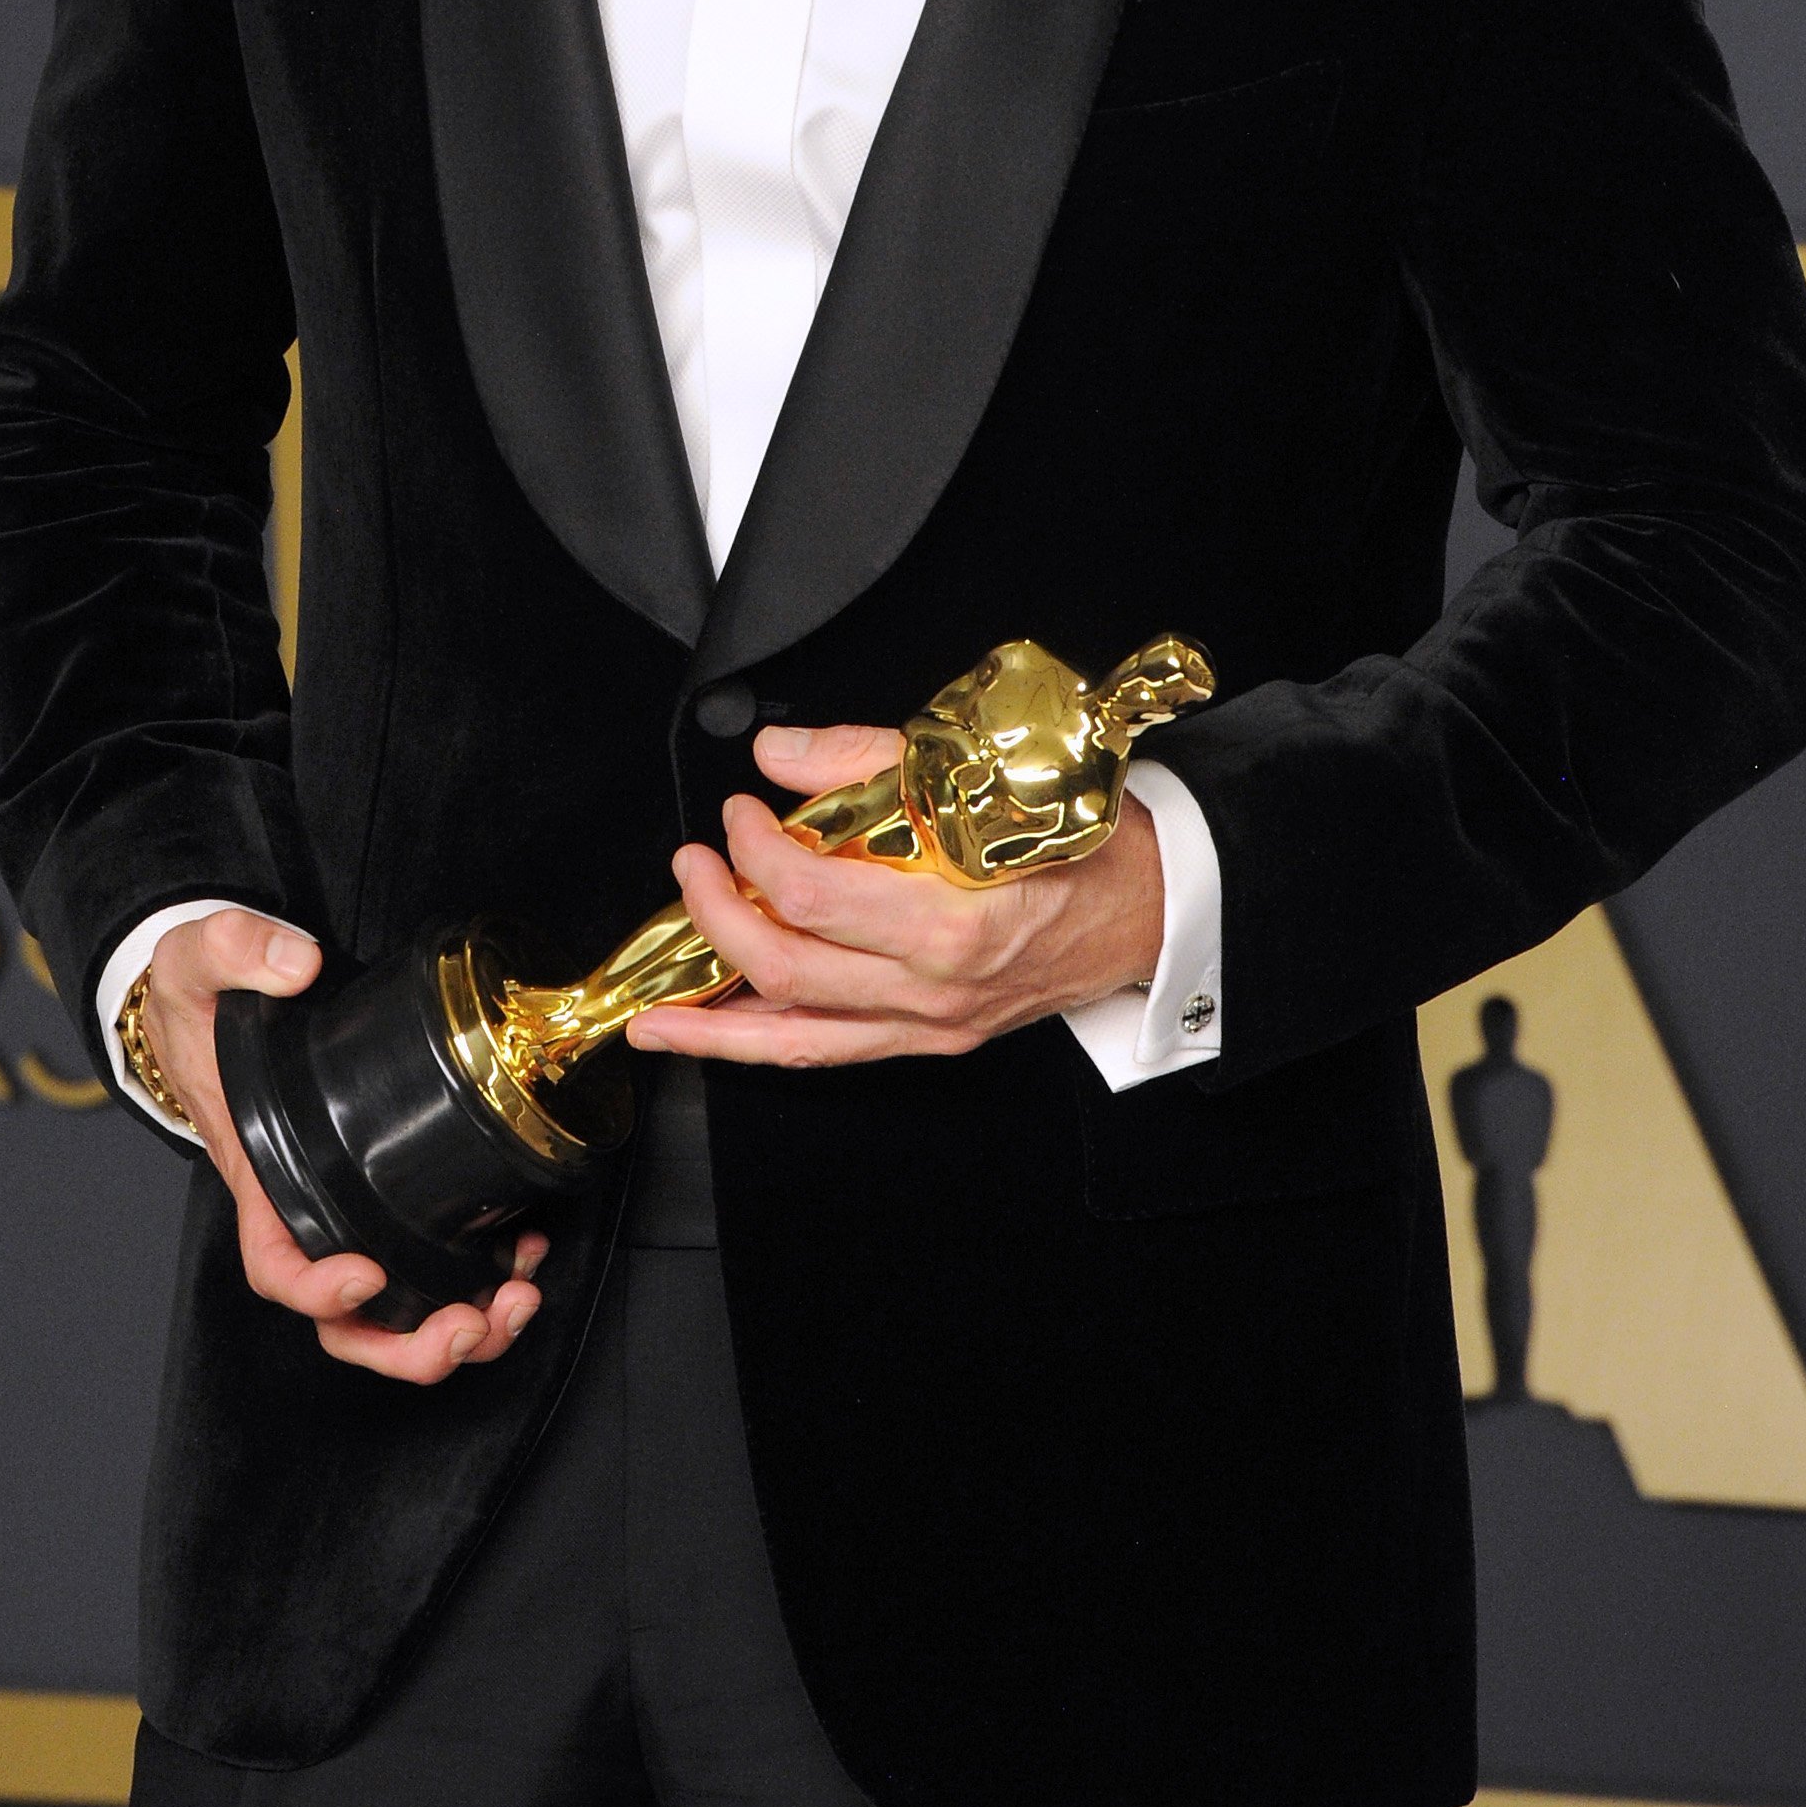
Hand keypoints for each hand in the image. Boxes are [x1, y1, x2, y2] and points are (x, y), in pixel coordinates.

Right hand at [143, 908, 546, 1383]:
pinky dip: (482, 1279)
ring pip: (399, 1308)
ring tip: (516, 1303)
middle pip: (346, 1323)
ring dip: (461, 1325)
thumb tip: (298, 965)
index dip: (319, 1289)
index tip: (367, 1271)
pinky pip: (434, 1259)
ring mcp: (354, 1208)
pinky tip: (524, 1255)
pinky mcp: (394, 1188)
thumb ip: (239, 950)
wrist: (219, 1007)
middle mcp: (309, 1210)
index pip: (277, 1265)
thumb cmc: (203, 1005)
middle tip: (469, 1324)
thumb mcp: (197, 961)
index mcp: (262, 1177)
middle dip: (408, 1344)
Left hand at [627, 719, 1164, 1067]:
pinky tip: (712, 1034)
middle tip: (693, 863)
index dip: (756, 849)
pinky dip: (759, 1045)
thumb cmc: (1084, 840)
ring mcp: (931, 1024)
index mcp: (953, 921)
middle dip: (716, 915)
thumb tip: (779, 754)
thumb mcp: (982, 775)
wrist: (1153, 907)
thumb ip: (868, 759)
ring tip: (652, 1009)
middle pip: (788, 969)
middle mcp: (936, 988)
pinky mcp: (928, 1038)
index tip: (741, 812)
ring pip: (795, 1036)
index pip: (813, 895)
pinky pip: (827, 1052)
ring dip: (713, 1019)